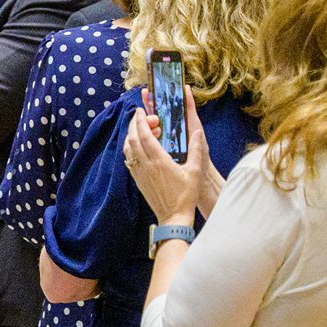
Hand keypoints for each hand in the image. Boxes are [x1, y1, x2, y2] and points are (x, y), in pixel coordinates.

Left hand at [122, 91, 209, 226]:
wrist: (173, 216)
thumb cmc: (186, 195)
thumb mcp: (195, 171)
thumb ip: (196, 149)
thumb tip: (198, 132)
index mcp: (158, 160)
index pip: (145, 135)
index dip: (141, 121)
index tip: (141, 110)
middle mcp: (145, 165)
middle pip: (132, 139)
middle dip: (134, 124)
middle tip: (141, 115)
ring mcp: (139, 172)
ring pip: (128, 148)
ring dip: (131, 135)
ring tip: (141, 128)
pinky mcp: (137, 179)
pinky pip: (129, 158)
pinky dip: (131, 147)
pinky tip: (139, 145)